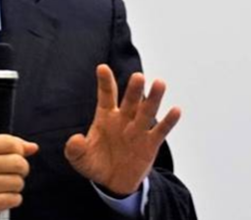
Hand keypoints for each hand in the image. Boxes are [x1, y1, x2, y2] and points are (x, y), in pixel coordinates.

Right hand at [0, 134, 38, 219]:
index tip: (15, 157)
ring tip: (3, 187)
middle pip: (18, 163)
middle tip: (11, 174)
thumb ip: (6, 147)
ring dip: (15, 187)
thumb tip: (33, 147)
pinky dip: (13, 200)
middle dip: (21, 170)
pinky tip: (1, 197)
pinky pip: (13, 199)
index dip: (19, 151)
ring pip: (18, 182)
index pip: (10, 143)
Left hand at [64, 65, 180, 195]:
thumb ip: (75, 149)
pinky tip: (175, 110)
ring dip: (153, 98)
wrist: (113, 183)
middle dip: (134, 89)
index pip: (106, 95)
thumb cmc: (95, 164)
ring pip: (147, 111)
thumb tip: (75, 139)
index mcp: (105, 116)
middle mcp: (123, 119)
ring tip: (159, 83)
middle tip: (138, 76)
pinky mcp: (150, 144)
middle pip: (130, 100)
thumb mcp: (79, 159)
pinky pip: (160, 131)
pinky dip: (168, 121)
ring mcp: (138, 130)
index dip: (104, 82)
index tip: (102, 68)